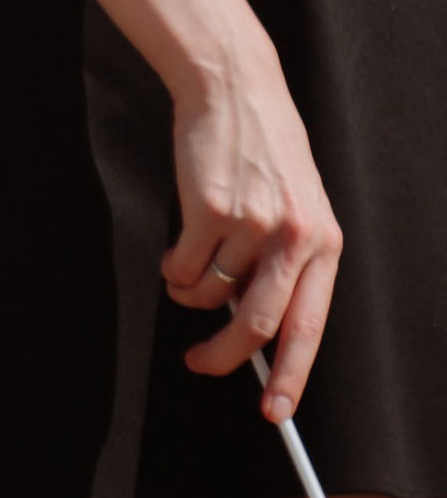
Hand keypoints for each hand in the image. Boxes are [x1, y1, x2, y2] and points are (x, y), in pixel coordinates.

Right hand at [159, 30, 341, 421]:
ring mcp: (251, 223)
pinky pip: (182, 267)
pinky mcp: (208, 209)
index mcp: (324, 242)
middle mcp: (294, 237)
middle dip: (225, 356)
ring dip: (189, 296)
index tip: (274, 409)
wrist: (233, 88)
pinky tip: (175, 251)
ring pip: (210, 295)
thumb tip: (253, 328)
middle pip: (258, 325)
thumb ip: (285, 264)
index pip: (309, 327)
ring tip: (184, 275)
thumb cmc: (262, 151)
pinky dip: (172, 269)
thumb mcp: (296, 206)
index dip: (290, 375)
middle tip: (200, 362)